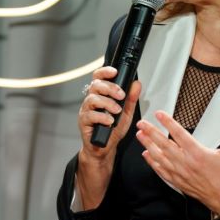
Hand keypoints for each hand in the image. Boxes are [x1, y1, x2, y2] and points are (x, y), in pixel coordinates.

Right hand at [75, 66, 140, 209]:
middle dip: (110, 88)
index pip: (98, 77)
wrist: (105, 148)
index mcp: (100, 95)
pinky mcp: (83, 122)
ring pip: (92, 99)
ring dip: (107, 103)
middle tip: (121, 95)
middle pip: (95, 85)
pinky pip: (90, 115)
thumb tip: (136, 84)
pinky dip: (102, 117)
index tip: (114, 72)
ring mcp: (86, 110)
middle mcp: (91, 100)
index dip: (105, 72)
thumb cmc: (112, 130)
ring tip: (117, 110)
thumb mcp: (126, 113)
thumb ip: (131, 99)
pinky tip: (110, 121)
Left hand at [136, 111, 219, 213]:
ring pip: (159, 157)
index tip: (159, 114)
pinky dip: (152, 162)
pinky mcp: (177, 181)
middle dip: (151, 132)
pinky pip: (161, 170)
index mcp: (198, 154)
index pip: (179, 134)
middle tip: (141, 123)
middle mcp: (186, 163)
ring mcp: (180, 173)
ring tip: (140, 135)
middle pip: (164, 144)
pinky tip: (146, 154)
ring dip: (148, 145)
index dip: (168, 123)